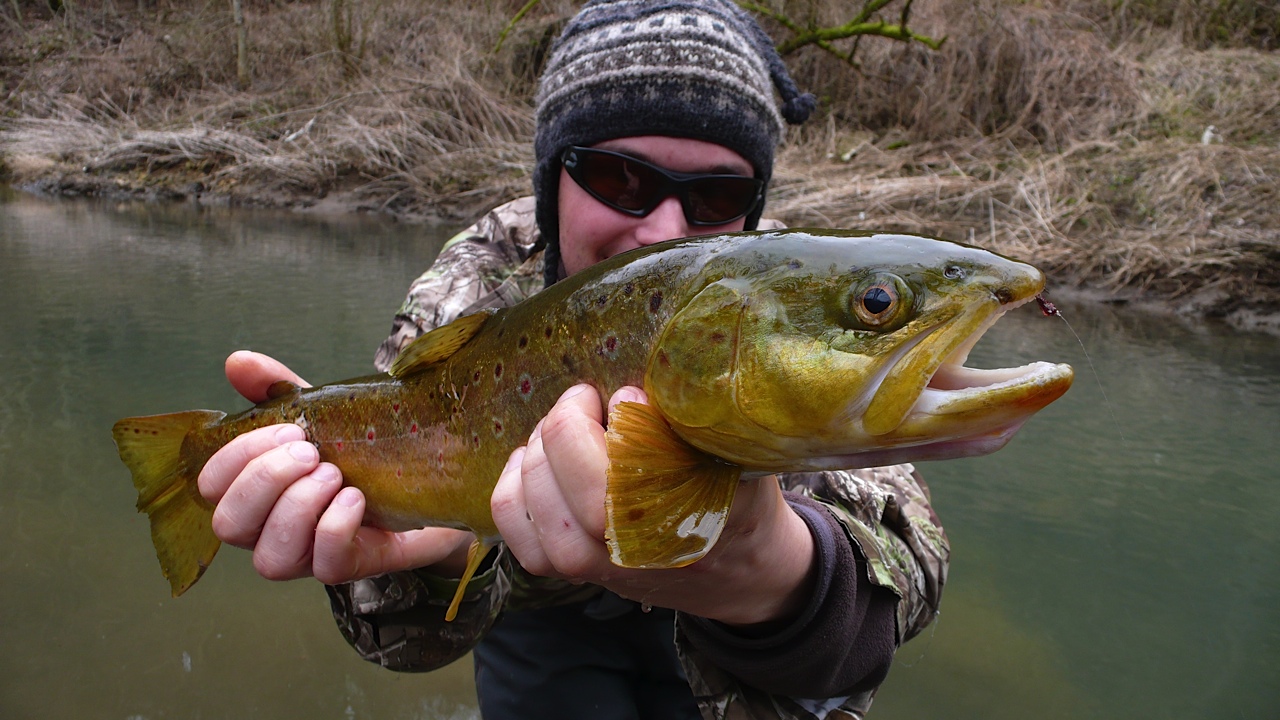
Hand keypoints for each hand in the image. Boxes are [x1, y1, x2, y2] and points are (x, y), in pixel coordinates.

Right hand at [197, 350, 472, 584]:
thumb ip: (280, 391)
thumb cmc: (364, 452)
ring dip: (298, 506)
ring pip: (269, 558)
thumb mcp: (323, 415)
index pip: (211, 486)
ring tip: (334, 474)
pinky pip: (324, 563)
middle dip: (265, 480)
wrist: (434, 481)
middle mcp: (270, 531)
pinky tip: (356, 498)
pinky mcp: (347, 569)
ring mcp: (306, 558)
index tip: (289, 429)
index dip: (237, 457)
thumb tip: (237, 362)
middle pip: (229, 525)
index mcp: (256, 493)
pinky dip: (335, 525)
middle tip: (310, 451)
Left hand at [490, 384, 818, 626]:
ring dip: (537, 453)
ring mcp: (596, 568)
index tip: (629, 394)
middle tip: (585, 398)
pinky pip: (515, 530)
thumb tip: (654, 377)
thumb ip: (700, 427)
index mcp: (686, 523)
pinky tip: (534, 461)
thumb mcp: (739, 462)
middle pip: (570, 485)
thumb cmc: (738, 502)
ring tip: (561, 429)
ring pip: (534, 504)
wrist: (738, 573)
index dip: (620, 420)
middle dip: (566, 425)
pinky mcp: (569, 573)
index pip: (630, 472)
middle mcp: (635, 554)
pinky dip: (513, 488)